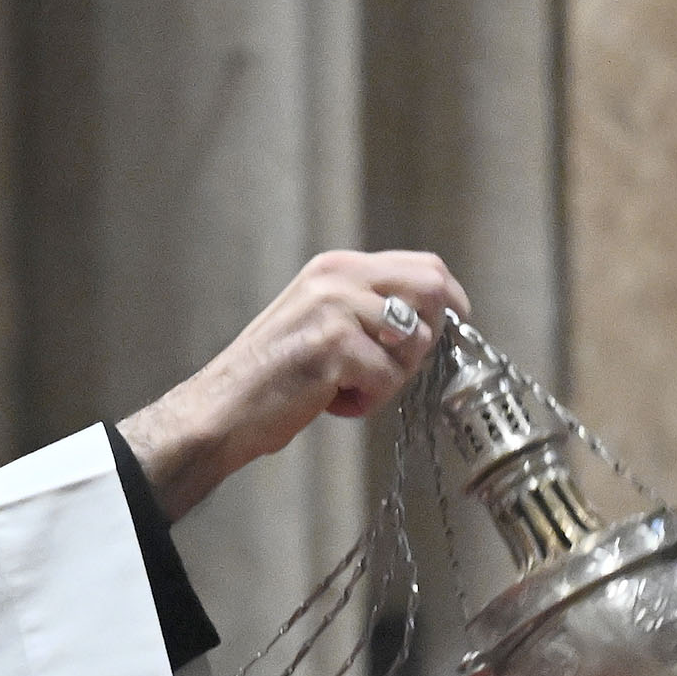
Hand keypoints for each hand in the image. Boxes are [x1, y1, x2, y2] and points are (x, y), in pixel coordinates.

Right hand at [117, 249, 470, 521]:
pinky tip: (329, 402)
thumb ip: (365, 307)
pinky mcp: (334, 349)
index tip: (456, 323)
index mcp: (337, 267)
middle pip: (432, 290)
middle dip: (427, 338)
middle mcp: (339, 279)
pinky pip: (387, 381)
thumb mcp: (318, 319)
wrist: (221, 410)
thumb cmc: (270, 376)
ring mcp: (336, 310)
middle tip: (394, 367)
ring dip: (390, 380)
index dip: (450, 297)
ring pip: (413, 345)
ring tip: (346, 388)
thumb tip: (427, 317)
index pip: (423, 265)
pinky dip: (365, 404)